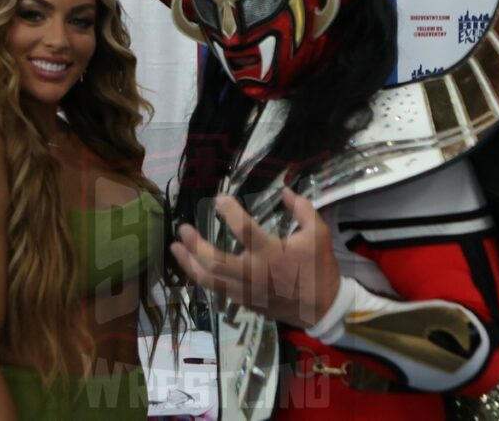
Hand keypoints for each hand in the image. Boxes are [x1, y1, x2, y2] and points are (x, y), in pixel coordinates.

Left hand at [170, 187, 341, 329]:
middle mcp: (254, 273)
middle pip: (214, 262)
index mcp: (272, 253)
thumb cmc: (319, 267)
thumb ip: (302, 208)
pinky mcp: (245, 302)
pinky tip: (193, 265)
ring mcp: (246, 291)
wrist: (323, 308)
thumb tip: (285, 190)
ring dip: (189, 263)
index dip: (229, 212)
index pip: (244, 230)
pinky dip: (201, 277)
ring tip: (176, 248)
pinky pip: (217, 290)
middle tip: (183, 229)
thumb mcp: (319, 233)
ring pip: (209, 280)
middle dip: (194, 245)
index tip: (219, 199)